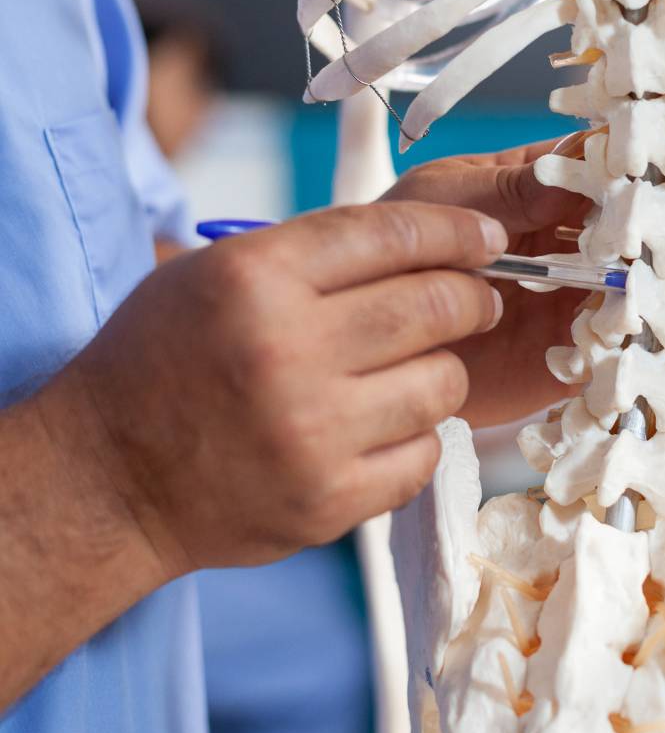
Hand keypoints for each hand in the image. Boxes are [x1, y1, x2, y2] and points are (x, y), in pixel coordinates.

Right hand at [41, 202, 507, 576]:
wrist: (107, 478)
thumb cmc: (161, 362)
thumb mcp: (215, 275)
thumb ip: (314, 254)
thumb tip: (426, 246)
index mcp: (256, 277)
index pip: (393, 233)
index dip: (458, 231)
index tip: (489, 238)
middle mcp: (287, 350)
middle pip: (435, 306)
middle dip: (475, 298)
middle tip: (480, 301)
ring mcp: (311, 433)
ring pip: (444, 384)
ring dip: (445, 370)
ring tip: (418, 370)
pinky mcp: (328, 501)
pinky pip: (425, 455)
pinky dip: (420, 436)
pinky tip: (389, 428)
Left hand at [384, 137, 664, 428]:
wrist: (369, 332)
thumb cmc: (397, 245)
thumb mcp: (446, 199)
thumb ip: (510, 188)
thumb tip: (578, 172)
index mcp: (540, 191)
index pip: (610, 168)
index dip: (657, 162)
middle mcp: (564, 245)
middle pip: (639, 230)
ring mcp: (569, 302)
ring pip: (639, 291)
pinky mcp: (564, 357)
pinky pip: (615, 350)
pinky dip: (652, 347)